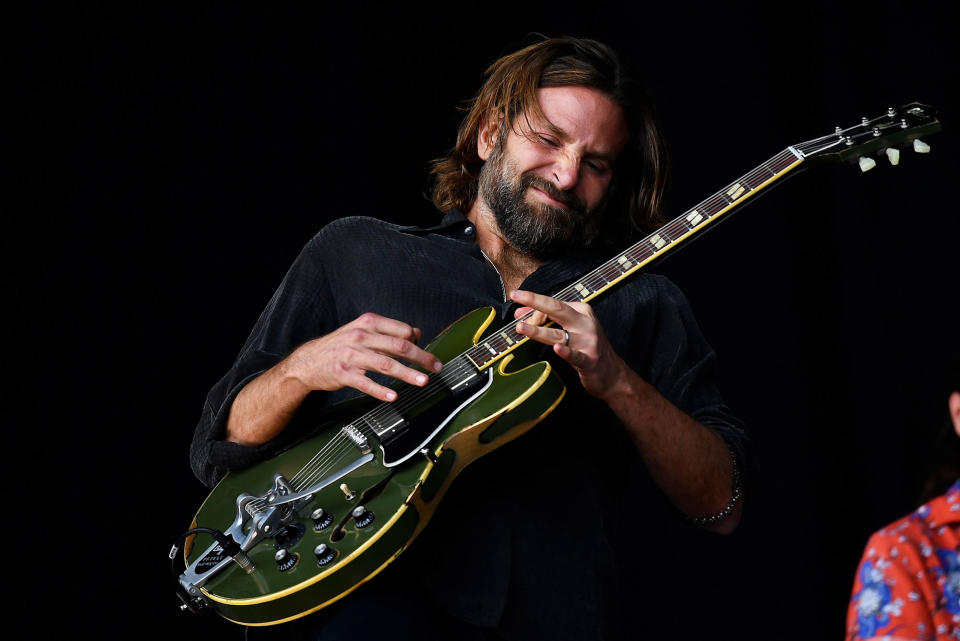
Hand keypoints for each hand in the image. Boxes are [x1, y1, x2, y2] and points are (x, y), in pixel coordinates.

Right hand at [286, 313, 442, 401]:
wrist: (308, 361)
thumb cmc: (339, 346)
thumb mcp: (363, 331)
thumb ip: (390, 332)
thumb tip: (417, 333)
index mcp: (368, 323)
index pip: (402, 330)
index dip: (418, 342)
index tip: (427, 354)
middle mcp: (361, 336)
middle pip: (399, 346)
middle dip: (421, 358)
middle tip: (436, 367)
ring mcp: (351, 355)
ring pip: (386, 364)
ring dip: (408, 374)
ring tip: (422, 381)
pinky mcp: (344, 374)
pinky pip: (366, 383)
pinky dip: (381, 390)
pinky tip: (393, 395)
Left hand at [510, 290, 628, 401]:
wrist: (612, 374)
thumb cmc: (588, 348)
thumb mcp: (570, 329)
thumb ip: (547, 320)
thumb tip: (520, 314)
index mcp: (582, 311)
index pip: (554, 304)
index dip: (533, 303)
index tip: (517, 299)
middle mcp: (585, 323)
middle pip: (557, 309)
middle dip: (536, 301)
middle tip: (517, 297)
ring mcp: (588, 341)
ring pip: (558, 334)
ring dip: (538, 330)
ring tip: (521, 327)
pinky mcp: (590, 360)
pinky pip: (575, 356)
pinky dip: (566, 353)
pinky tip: (557, 350)